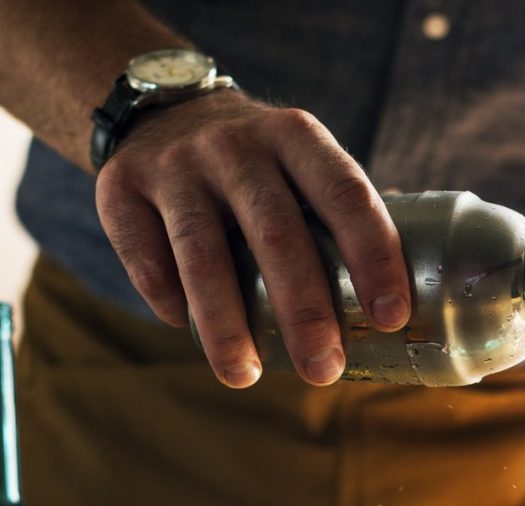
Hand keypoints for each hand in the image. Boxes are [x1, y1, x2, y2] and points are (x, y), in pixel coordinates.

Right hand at [93, 91, 410, 387]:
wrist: (161, 110)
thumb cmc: (257, 166)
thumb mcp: (300, 163)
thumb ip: (338, 217)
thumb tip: (404, 306)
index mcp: (296, 137)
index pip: (345, 195)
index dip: (373, 255)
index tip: (391, 317)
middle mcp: (236, 145)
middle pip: (276, 234)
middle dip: (304, 310)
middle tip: (324, 371)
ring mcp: (175, 165)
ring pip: (202, 255)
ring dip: (226, 325)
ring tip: (244, 377)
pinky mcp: (121, 187)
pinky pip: (146, 258)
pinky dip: (168, 300)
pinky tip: (186, 328)